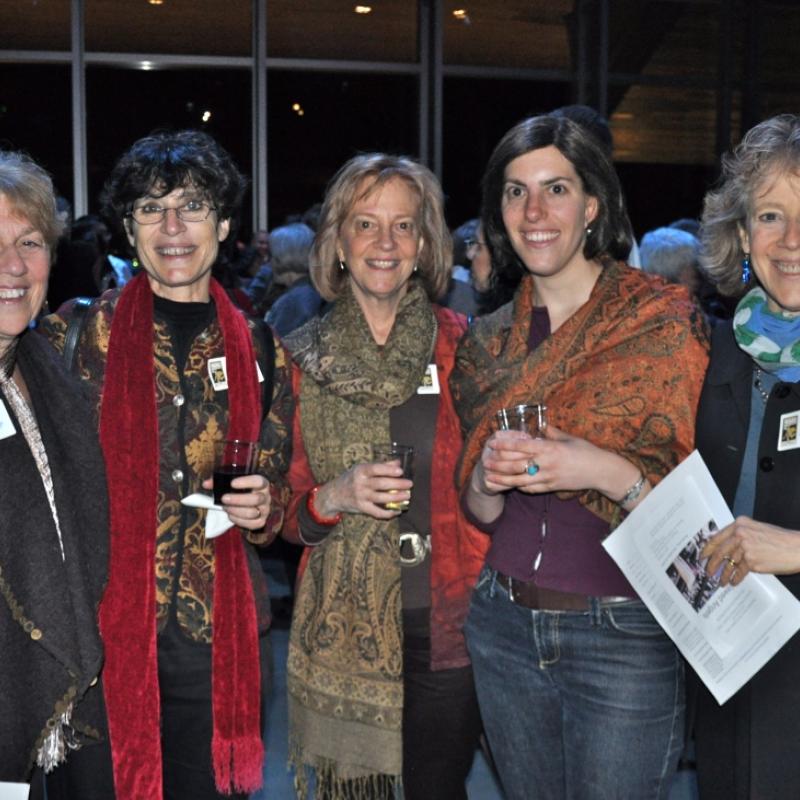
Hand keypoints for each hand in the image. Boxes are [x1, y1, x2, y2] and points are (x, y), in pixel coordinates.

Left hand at [202, 474, 271, 529]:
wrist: (252, 505)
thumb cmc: (241, 491)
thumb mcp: (233, 484)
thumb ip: (219, 482)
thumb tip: (206, 484)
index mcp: (261, 484)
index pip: (259, 481)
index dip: (246, 482)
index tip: (232, 483)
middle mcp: (266, 497)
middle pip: (256, 499)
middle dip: (238, 499)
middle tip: (224, 499)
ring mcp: (264, 510)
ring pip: (252, 513)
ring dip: (235, 511)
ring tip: (225, 507)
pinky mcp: (261, 522)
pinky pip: (251, 524)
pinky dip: (238, 520)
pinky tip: (230, 515)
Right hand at [314, 462, 412, 519]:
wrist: (334, 494)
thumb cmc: (352, 478)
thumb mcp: (363, 468)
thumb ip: (381, 465)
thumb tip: (398, 463)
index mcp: (360, 470)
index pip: (376, 469)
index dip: (389, 470)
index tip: (400, 471)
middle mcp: (360, 483)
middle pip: (381, 484)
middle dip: (397, 484)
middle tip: (409, 484)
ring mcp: (360, 496)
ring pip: (381, 498)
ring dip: (396, 498)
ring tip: (407, 496)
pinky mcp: (361, 508)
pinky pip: (377, 512)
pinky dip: (388, 513)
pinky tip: (397, 511)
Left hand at [477, 425, 631, 495]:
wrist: (601, 471)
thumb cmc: (586, 451)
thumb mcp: (568, 437)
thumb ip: (550, 432)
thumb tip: (539, 424)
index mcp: (550, 448)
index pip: (522, 446)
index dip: (505, 444)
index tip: (493, 441)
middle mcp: (547, 464)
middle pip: (517, 464)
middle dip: (499, 463)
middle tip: (485, 460)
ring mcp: (549, 478)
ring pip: (520, 480)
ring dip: (503, 479)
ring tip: (489, 477)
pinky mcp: (552, 488)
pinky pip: (532, 488)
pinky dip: (519, 486)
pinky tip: (509, 485)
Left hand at [702, 516, 799, 585]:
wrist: (797, 547)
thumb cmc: (780, 539)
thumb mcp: (757, 529)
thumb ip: (741, 534)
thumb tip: (725, 546)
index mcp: (740, 524)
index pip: (717, 537)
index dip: (707, 549)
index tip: (702, 556)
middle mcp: (740, 534)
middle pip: (719, 551)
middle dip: (711, 564)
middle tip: (707, 571)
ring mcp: (745, 548)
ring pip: (728, 564)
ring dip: (723, 574)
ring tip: (720, 581)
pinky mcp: (752, 561)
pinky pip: (739, 572)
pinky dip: (735, 578)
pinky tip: (733, 582)